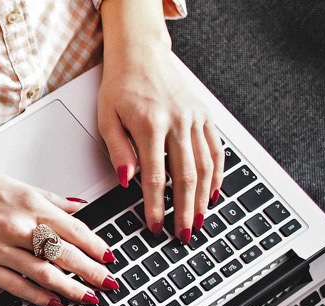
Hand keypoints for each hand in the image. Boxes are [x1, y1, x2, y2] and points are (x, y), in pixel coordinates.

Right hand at [0, 163, 117, 305]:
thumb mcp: (12, 184)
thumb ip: (48, 198)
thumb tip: (77, 207)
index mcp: (27, 203)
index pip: (73, 229)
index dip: (96, 246)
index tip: (110, 257)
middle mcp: (17, 226)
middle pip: (65, 254)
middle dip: (92, 272)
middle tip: (110, 283)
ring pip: (45, 273)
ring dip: (72, 288)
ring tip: (89, 297)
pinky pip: (16, 285)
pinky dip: (39, 295)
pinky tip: (54, 301)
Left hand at [98, 0, 225, 244]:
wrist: (141, 53)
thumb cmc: (121, 85)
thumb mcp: (106, 118)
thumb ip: (118, 150)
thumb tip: (127, 181)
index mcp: (150, 125)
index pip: (155, 177)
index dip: (156, 206)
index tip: (155, 225)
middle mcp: (178, 122)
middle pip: (186, 176)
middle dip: (185, 210)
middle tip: (184, 234)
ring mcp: (195, 118)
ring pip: (206, 166)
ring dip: (204, 198)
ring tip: (200, 221)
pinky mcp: (205, 115)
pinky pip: (216, 149)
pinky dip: (217, 174)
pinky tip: (213, 193)